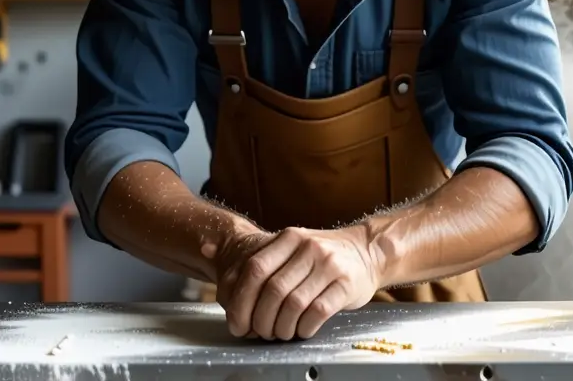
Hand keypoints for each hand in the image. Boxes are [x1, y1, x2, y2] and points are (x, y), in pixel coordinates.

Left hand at [203, 225, 382, 340]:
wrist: (367, 251)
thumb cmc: (322, 255)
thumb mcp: (290, 245)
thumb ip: (256, 255)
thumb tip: (205, 250)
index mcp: (289, 237)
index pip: (255, 268)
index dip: (241, 300)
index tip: (237, 322)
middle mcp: (308, 248)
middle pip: (272, 291)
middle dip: (260, 320)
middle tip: (258, 333)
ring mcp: (329, 266)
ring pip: (293, 304)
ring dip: (281, 327)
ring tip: (280, 334)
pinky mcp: (345, 285)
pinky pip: (317, 312)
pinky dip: (303, 328)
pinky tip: (301, 331)